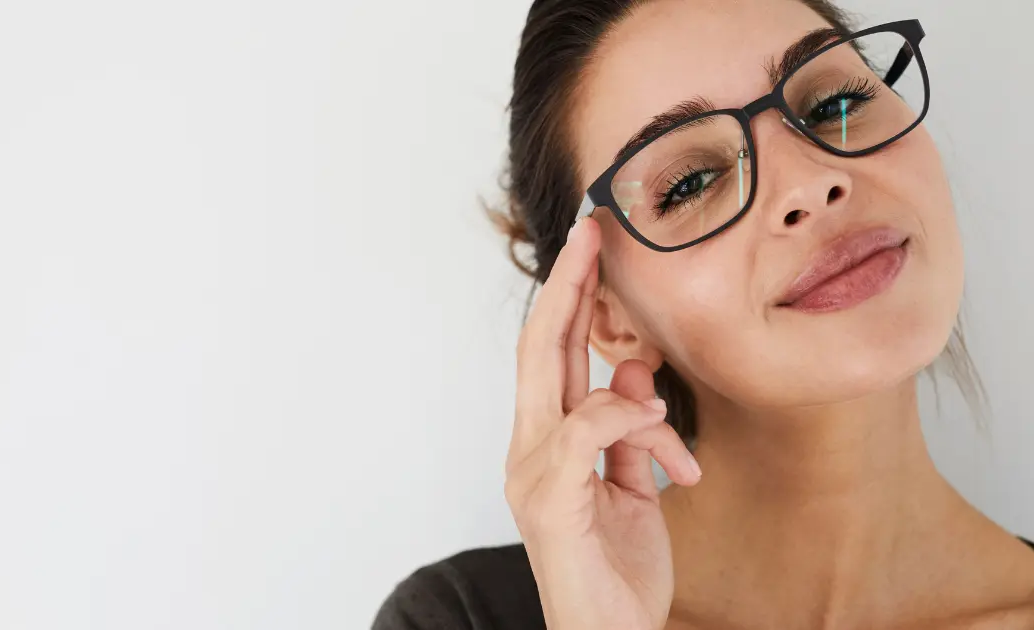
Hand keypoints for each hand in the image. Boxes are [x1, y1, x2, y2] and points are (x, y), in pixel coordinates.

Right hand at [504, 216, 701, 629]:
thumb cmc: (616, 569)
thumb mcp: (635, 486)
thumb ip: (629, 430)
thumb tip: (639, 376)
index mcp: (546, 441)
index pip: (552, 352)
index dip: (568, 296)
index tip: (589, 246)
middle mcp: (528, 448)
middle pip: (541, 347)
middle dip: (570, 285)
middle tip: (591, 232)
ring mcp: (531, 473)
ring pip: (560, 380)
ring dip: (630, 388)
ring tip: (669, 433)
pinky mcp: (548, 499)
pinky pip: (583, 431)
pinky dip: (625, 419)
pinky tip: (659, 438)